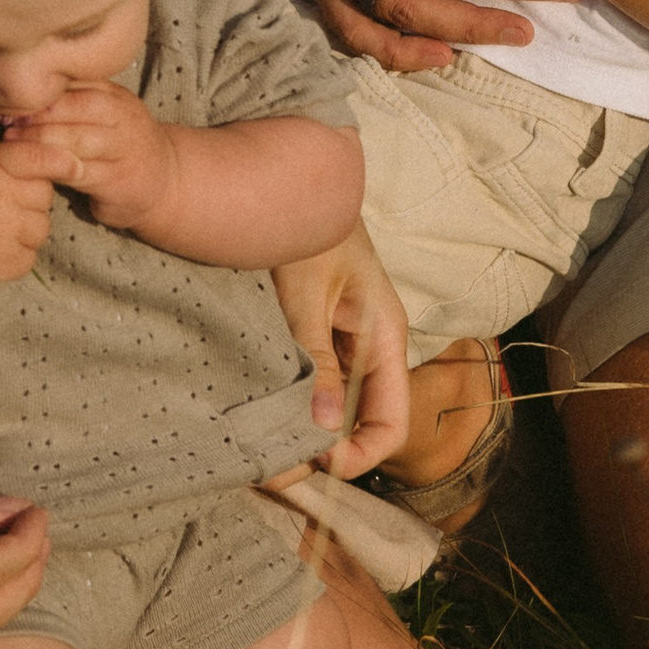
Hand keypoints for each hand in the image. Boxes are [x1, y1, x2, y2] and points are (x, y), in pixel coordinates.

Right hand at [0, 130, 62, 291]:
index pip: (41, 157)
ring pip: (42, 226)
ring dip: (25, 226)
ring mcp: (9, 233)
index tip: (75, 164)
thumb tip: (54, 154)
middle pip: (44, 193)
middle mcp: (4, 197)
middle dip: (29, 196)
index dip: (62, 160)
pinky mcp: (9, 264)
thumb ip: (7, 154)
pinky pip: (31, 254)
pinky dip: (17, 252)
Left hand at [9, 82, 182, 240]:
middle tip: (6, 119)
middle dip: (40, 112)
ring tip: (11, 141)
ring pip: (80, 139)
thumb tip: (22, 88)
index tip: (11, 96)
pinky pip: (82, 172)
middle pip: (80, 107)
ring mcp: (125, 150)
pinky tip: (34, 167)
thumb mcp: (105, 115)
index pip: (80, 83)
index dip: (45, 89)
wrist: (164, 181)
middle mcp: (124, 118)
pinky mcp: (119, 181)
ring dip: (42, 140)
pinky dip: (55, 168)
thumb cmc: (120, 144)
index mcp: (117, 96)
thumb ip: (74, 101)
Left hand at [269, 226, 412, 477]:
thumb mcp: (306, 293)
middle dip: (322, 454)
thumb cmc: (307, 227)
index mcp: (385, 338)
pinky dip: (290, 408)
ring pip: (333, 411)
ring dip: (301, 434)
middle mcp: (370, 350)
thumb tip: (322, 429)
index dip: (358, 455)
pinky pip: (313, 387)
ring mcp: (344, 346)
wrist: (289, 181)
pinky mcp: (317, 339)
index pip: (391, 424)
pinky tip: (258, 416)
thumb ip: (316, 358)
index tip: (314, 461)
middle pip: (359, 425)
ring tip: (258, 448)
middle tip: (270, 467)